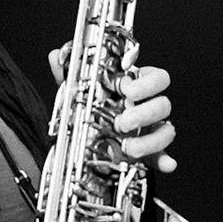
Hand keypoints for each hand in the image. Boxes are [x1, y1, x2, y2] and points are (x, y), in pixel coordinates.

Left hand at [48, 44, 177, 174]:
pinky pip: (163, 156)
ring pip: (166, 131)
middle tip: (123, 121)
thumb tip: (56, 56)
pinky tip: (165, 164)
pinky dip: (165, 161)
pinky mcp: (151, 152)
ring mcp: (152, 129)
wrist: (89, 134)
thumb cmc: (93, 105)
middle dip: (144, 114)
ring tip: (128, 147)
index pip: (158, 78)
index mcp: (138, 86)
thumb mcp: (79, 88)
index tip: (127, 89)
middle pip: (164, 105)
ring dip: (150, 140)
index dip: (146, 83)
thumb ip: (69, 73)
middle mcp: (148, 106)